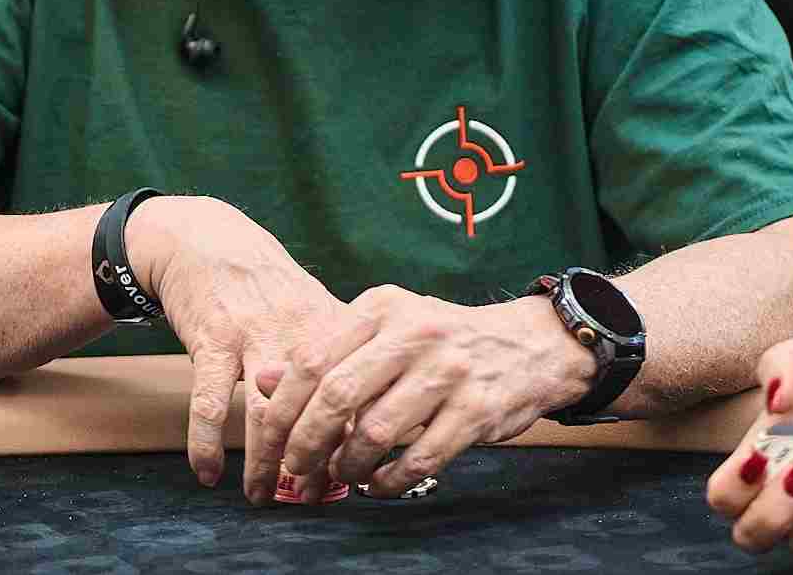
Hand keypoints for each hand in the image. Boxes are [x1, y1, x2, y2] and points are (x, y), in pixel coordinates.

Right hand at [124, 196, 344, 498]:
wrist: (210, 241)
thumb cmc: (270, 290)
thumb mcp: (315, 312)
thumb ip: (346, 360)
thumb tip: (384, 419)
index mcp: (332, 329)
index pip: (359, 393)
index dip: (361, 438)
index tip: (361, 476)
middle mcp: (298, 334)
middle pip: (318, 409)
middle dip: (317, 460)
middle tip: (315, 499)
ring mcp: (254, 337)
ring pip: (265, 413)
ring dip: (264, 463)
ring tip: (262, 497)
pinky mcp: (212, 340)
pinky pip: (207, 402)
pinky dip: (205, 444)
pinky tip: (208, 475)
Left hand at [247, 284, 595, 501]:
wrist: (531, 345)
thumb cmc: (442, 342)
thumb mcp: (385, 330)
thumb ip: (327, 352)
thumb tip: (261, 380)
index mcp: (382, 307)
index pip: (313, 357)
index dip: (283, 406)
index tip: (270, 438)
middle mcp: (414, 332)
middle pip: (338, 394)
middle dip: (307, 441)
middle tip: (297, 468)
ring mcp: (449, 371)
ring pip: (377, 431)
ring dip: (349, 464)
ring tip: (342, 475)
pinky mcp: (477, 410)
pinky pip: (420, 459)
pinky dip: (390, 481)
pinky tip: (379, 485)